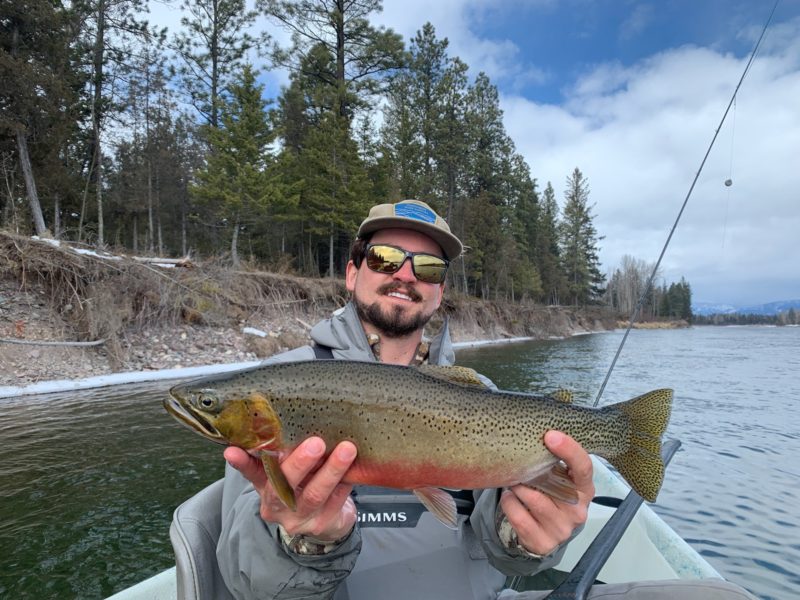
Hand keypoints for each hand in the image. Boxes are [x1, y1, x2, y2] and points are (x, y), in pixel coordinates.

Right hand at [224, 437, 357, 542]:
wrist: (326, 520)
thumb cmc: (304, 484)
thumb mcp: (288, 469)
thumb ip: (282, 451)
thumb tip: (282, 418)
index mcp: (264, 486)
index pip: (251, 473)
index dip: (241, 462)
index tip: (231, 450)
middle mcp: (276, 505)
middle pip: (283, 485)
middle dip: (299, 463)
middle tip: (316, 443)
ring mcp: (298, 518)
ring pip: (314, 494)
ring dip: (332, 470)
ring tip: (346, 449)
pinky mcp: (321, 525)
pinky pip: (336, 500)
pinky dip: (345, 481)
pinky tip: (355, 466)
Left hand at [500, 431, 593, 555]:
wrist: (544, 533)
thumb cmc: (551, 497)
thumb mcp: (558, 479)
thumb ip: (554, 462)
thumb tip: (537, 433)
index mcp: (584, 489)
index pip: (583, 467)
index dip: (569, 449)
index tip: (550, 435)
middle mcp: (577, 511)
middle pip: (551, 484)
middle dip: (530, 471)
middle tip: (518, 464)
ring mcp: (562, 529)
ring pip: (532, 499)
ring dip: (517, 487)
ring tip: (514, 483)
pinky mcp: (544, 542)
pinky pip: (519, 517)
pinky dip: (509, 504)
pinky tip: (511, 499)